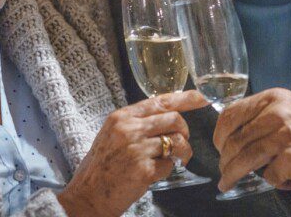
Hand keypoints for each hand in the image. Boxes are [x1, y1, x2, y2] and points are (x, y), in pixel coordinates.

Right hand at [58, 90, 207, 216]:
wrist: (88, 194)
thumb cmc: (101, 165)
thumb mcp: (112, 133)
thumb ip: (135, 122)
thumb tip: (167, 116)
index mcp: (121, 117)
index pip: (159, 101)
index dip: (185, 99)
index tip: (202, 97)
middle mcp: (129, 129)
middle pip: (174, 119)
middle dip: (184, 131)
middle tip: (181, 142)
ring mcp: (137, 149)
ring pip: (177, 142)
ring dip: (182, 152)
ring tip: (175, 159)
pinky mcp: (144, 170)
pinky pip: (170, 165)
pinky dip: (167, 169)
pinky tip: (155, 172)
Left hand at [213, 88, 290, 190]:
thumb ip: (267, 113)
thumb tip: (242, 132)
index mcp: (272, 99)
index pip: (231, 114)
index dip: (219, 133)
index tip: (218, 145)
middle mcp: (274, 114)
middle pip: (234, 140)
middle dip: (224, 159)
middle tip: (223, 170)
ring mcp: (282, 137)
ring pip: (245, 159)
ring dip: (233, 174)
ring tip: (227, 183)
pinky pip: (270, 176)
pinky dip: (274, 181)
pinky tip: (285, 181)